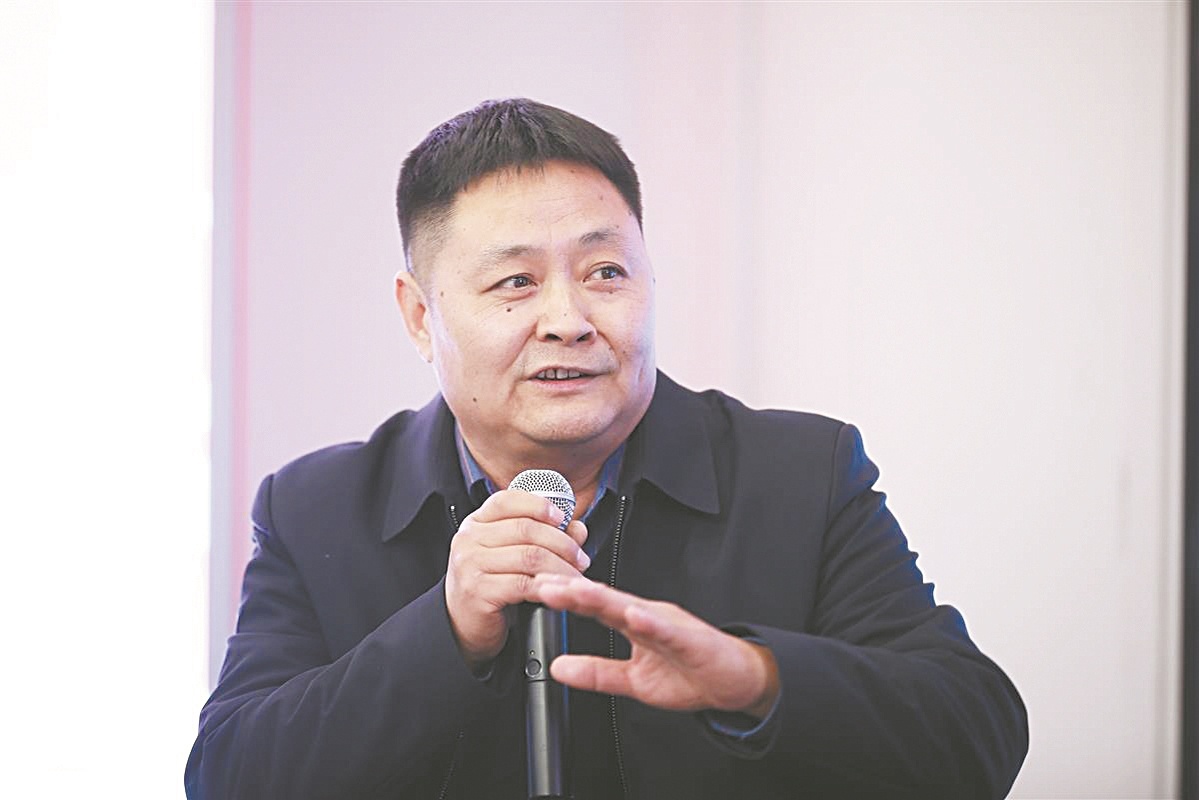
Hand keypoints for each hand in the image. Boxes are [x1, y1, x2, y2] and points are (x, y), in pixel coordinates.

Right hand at [445, 490, 589, 667]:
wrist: (463, 626)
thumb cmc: (490, 587)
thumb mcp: (514, 556)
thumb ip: (545, 537)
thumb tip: (577, 528)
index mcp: (476, 523)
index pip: (507, 500)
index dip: (539, 505)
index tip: (563, 517)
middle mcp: (469, 539)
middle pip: (526, 528)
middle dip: (562, 543)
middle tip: (580, 558)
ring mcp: (470, 564)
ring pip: (530, 556)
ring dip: (561, 567)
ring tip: (575, 576)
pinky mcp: (478, 591)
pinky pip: (523, 584)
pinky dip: (548, 587)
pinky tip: (558, 591)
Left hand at [530, 575, 779, 718]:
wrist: (734, 681)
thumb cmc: (688, 673)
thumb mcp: (632, 680)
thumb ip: (596, 673)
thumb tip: (558, 668)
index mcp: (633, 622)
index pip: (593, 606)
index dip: (565, 598)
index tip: (535, 590)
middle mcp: (648, 615)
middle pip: (605, 599)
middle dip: (573, 591)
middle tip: (542, 583)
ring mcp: (669, 624)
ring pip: (631, 607)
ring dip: (603, 599)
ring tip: (574, 592)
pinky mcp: (691, 639)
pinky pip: (668, 630)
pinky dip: (651, 621)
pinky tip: (634, 615)